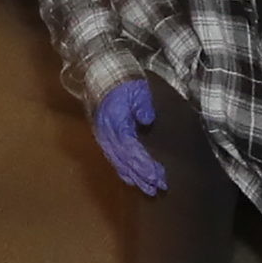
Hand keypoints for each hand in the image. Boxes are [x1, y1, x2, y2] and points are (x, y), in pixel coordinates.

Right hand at [92, 79, 166, 195]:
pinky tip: (131, 179)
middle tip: (156, 189)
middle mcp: (107, 130)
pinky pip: (113, 156)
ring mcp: (104, 134)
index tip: (157, 176)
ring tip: (147, 189)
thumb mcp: (137, 87)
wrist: (104, 73)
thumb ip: (141, 104)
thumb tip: (147, 119)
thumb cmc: (125, 80)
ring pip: (118, 160)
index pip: (131, 147)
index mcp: (115, 119)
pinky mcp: (105, 135)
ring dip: (133, 175)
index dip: (144, 163)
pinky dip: (123, 169)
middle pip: (124, 158)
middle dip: (141, 175)